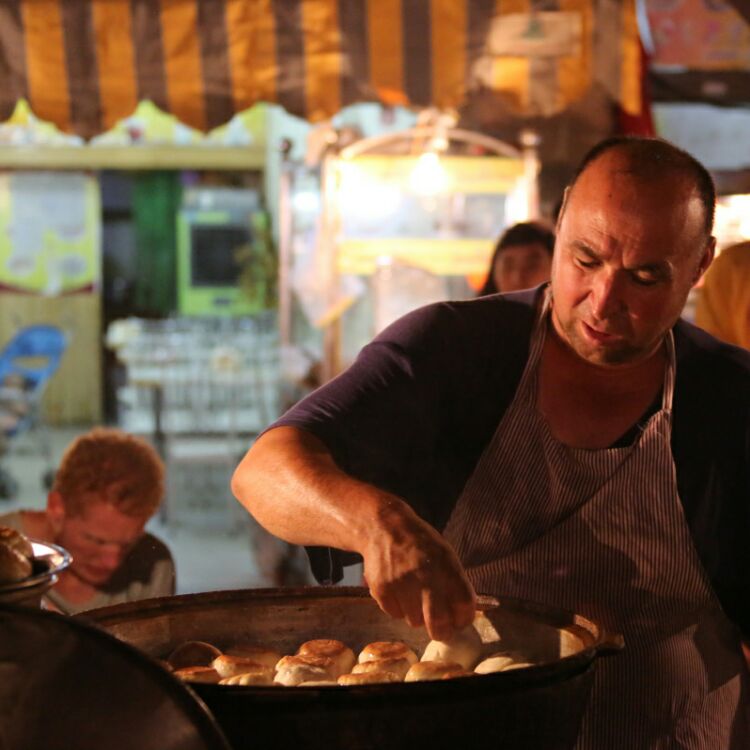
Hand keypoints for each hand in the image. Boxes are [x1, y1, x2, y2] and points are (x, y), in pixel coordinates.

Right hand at [361, 499, 475, 641]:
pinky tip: (397, 589)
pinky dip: (398, 608)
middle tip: (440, 629)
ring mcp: (402, 584)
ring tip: (413, 595)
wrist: (384, 527)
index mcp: (446, 564)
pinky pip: (395, 614)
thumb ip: (453, 581)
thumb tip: (460, 615)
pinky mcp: (382, 589)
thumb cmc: (419, 543)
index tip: (460, 621)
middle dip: (441, 631)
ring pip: (415, 621)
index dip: (464, 618)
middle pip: (438, 623)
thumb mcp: (444, 554)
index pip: (464, 603)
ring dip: (417, 615)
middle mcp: (425, 575)